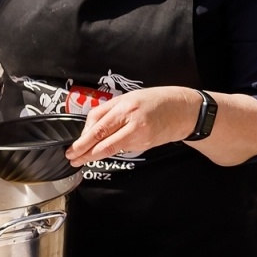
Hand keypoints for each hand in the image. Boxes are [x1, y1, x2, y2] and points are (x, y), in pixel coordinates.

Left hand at [66, 85, 199, 166]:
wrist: (184, 110)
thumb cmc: (157, 100)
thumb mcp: (128, 97)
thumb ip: (107, 111)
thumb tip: (89, 128)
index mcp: (126, 108)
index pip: (99, 129)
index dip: (83, 143)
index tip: (72, 149)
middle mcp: (133, 124)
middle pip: (103, 144)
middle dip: (85, 154)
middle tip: (73, 159)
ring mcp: (141, 137)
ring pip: (112, 150)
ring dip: (95, 155)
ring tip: (83, 159)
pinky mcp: (146, 146)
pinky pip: (124, 148)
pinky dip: (113, 150)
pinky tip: (107, 149)